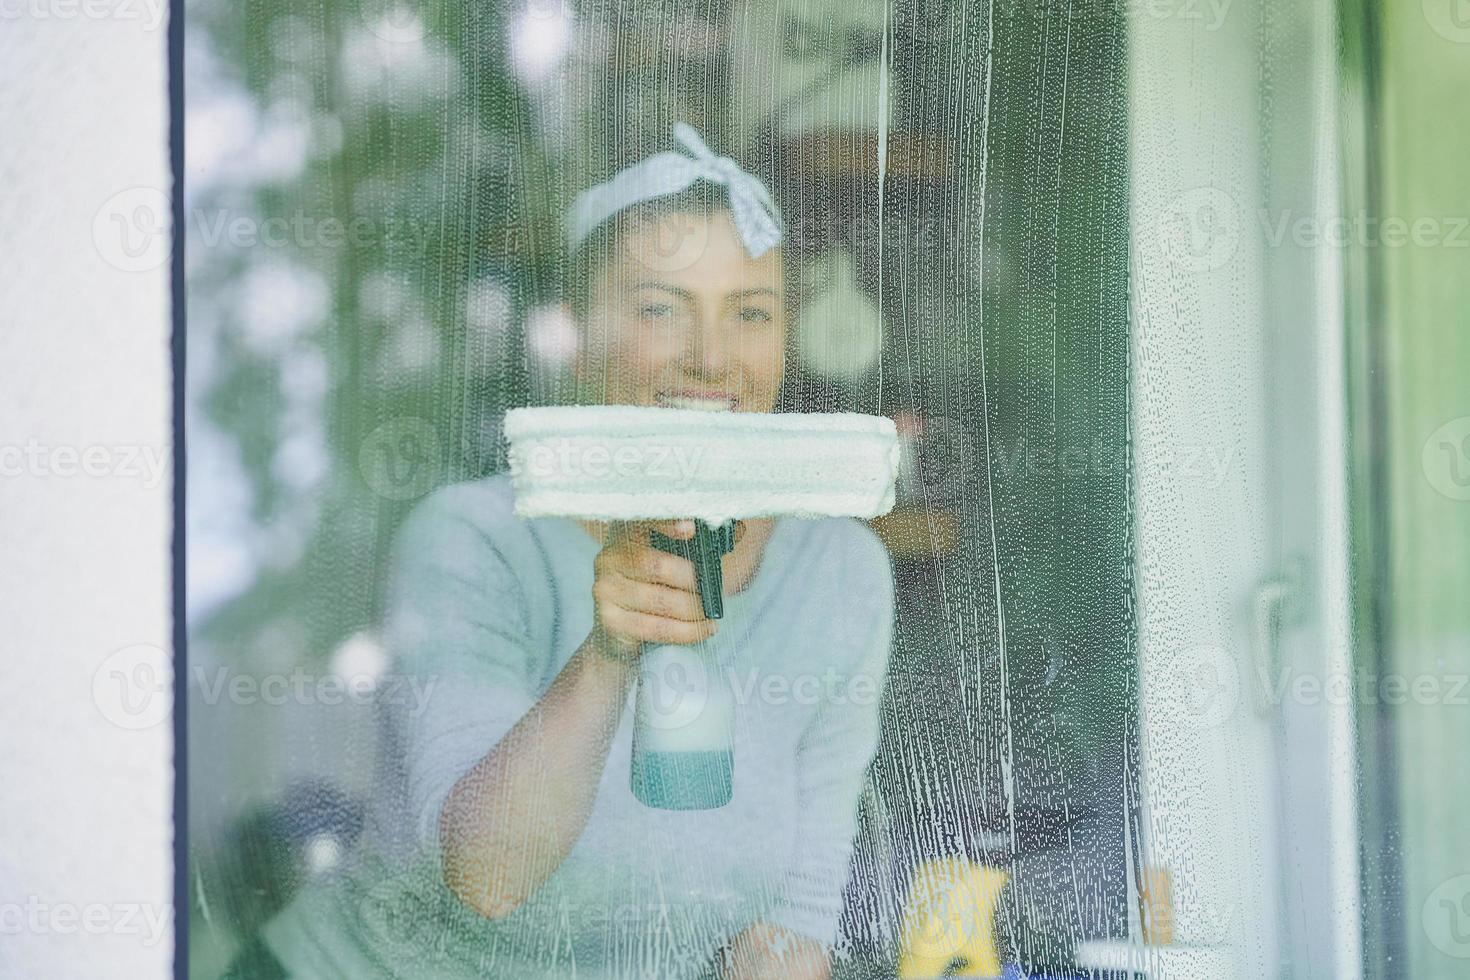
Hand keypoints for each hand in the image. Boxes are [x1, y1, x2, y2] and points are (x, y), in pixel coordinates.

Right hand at [588, 519, 718, 659]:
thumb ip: (703, 543)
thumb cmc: (656, 585)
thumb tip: (737, 529)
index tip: (692, 527)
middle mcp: (609, 557)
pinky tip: (705, 629)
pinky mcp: (609, 619)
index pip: (645, 521)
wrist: (623, 629)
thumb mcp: (676, 559)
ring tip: (711, 613)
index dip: (667, 524)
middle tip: (715, 589)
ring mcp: (605, 588)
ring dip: (693, 609)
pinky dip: (687, 631)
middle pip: (658, 566)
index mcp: (627, 533)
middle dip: (693, 580)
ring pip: (660, 599)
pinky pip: (655, 627)